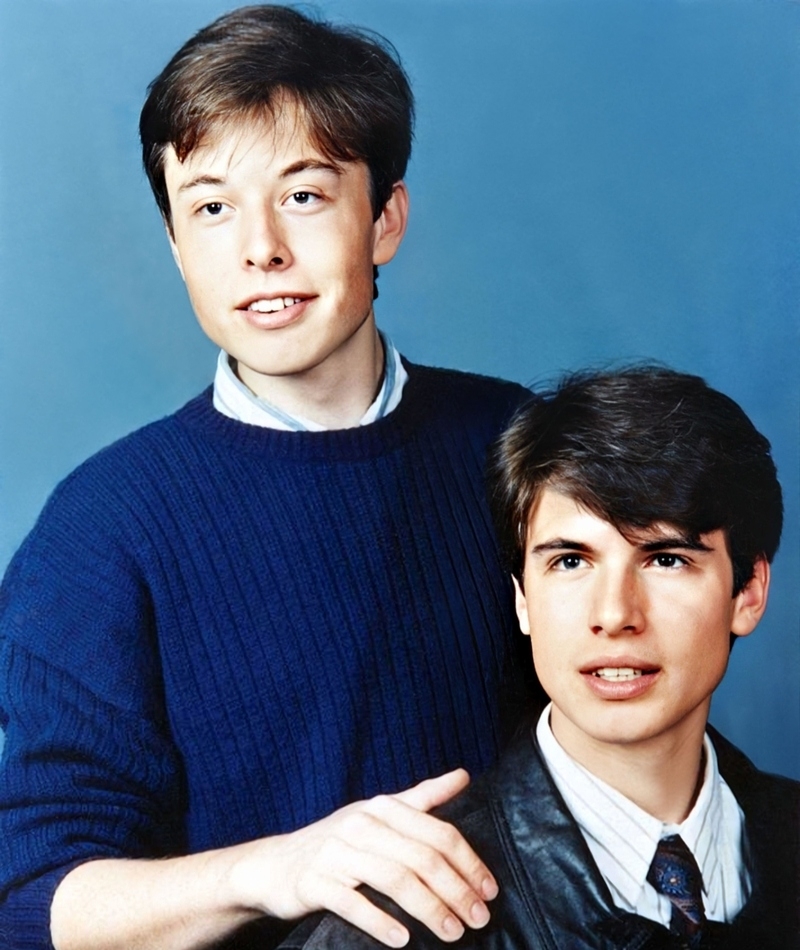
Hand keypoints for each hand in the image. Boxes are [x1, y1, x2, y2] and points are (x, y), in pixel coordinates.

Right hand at [229, 769, 497, 946]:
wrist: (274, 865)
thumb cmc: (337, 841)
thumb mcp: (377, 813)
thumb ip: (422, 797)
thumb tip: (465, 775)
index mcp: (382, 808)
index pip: (438, 832)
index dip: (469, 861)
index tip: (490, 890)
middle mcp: (361, 824)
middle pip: (422, 857)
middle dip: (456, 890)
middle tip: (479, 919)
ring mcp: (336, 852)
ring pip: (394, 879)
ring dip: (429, 909)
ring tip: (452, 932)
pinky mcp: (314, 882)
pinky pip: (353, 902)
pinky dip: (380, 921)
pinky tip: (403, 940)